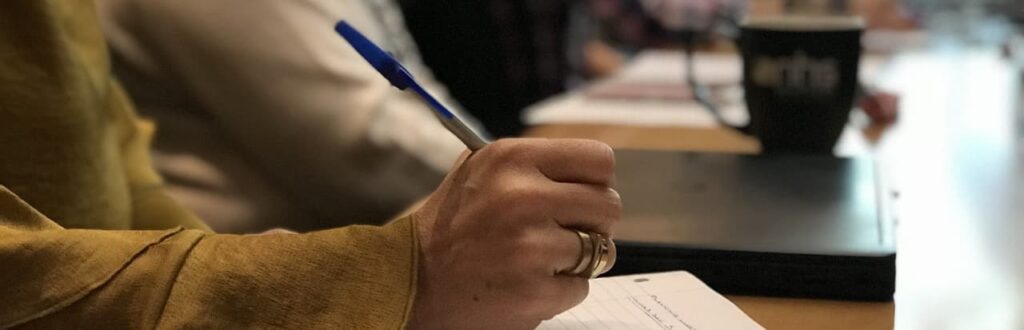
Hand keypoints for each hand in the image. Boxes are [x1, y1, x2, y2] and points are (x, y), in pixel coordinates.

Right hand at [409, 138, 620, 328]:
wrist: (413, 281)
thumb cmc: (452, 225)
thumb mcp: (479, 170)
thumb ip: (532, 163)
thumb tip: (587, 167)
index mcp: (511, 159)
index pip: (599, 160)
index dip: (596, 182)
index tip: (581, 195)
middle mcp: (522, 197)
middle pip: (609, 205)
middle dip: (593, 222)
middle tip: (564, 231)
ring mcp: (530, 246)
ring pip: (601, 249)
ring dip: (578, 258)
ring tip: (540, 258)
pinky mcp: (535, 290)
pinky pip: (582, 286)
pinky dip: (561, 289)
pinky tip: (527, 282)